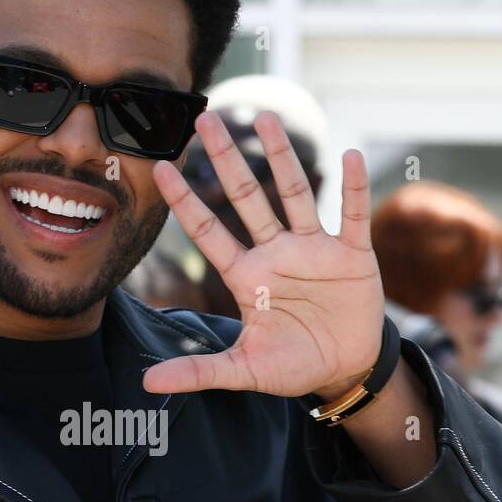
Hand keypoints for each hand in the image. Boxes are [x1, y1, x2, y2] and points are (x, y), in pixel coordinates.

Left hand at [145, 111, 385, 400]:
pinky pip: (352, 215)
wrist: (345, 370)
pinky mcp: (352, 255)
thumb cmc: (292, 365)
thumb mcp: (243, 371)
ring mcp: (314, 249)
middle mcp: (276, 252)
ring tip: (266, 117)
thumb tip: (147, 385)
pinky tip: (351, 156)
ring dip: (282, 157)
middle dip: (227, 159)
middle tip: (205, 117)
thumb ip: (198, 371)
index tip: (161, 167)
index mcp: (247, 277)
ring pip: (294, 193)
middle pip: (246, 198)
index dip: (185, 201)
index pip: (208, 232)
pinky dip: (354, 188)